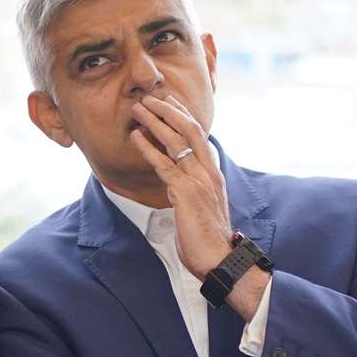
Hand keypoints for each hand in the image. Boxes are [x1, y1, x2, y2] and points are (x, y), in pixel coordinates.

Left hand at [128, 93, 232, 278]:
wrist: (220, 259)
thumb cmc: (208, 239)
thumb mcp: (200, 208)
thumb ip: (189, 192)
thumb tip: (175, 186)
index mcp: (212, 173)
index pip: (199, 135)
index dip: (183, 115)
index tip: (168, 100)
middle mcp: (208, 172)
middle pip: (189, 129)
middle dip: (168, 110)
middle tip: (149, 97)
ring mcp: (199, 181)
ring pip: (176, 141)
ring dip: (155, 122)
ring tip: (138, 109)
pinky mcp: (186, 193)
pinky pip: (164, 165)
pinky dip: (148, 148)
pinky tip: (136, 137)